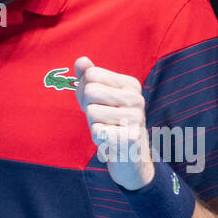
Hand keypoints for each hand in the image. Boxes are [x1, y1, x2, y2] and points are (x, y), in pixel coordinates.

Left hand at [73, 56, 155, 190]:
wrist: (130, 157)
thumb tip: (81, 60)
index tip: (96, 103)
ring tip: (106, 129)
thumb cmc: (110, 122)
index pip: (91, 74)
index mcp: (130, 84)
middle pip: (90, 90)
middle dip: (87, 108)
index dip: (85, 91)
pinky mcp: (131, 137)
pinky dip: (98, 138)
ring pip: (92, 112)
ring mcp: (136, 117)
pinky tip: (110, 141)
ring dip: (93, 124)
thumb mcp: (97, 98)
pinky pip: (97, 131)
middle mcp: (136, 98)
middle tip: (100, 119)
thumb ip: (87, 77)